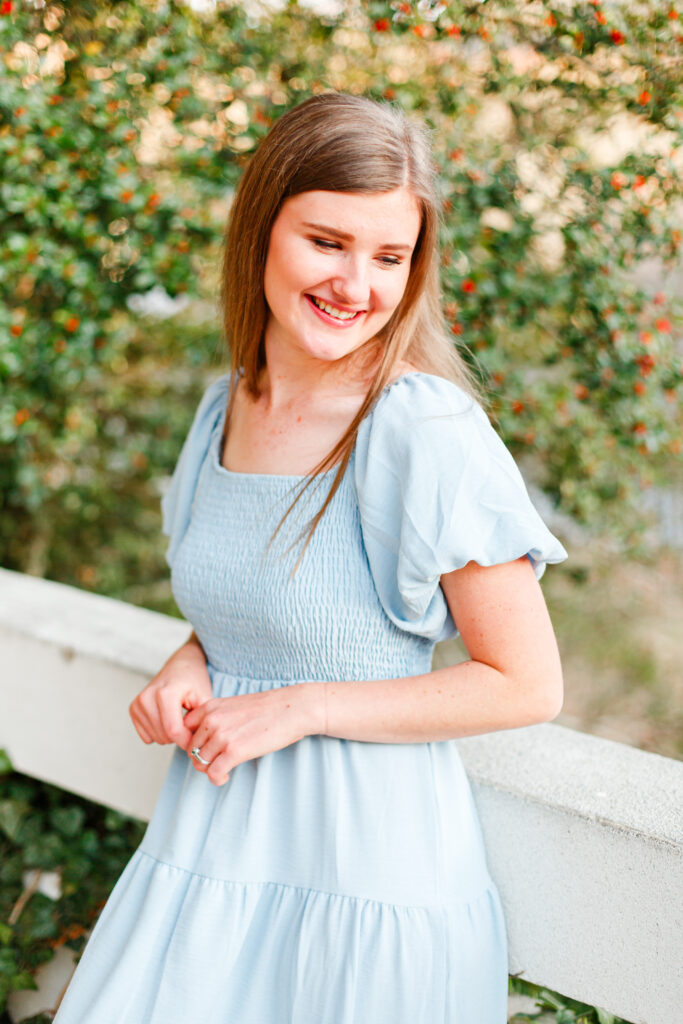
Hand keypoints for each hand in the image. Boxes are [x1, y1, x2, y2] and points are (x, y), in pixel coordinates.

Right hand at [129, 635, 212, 748]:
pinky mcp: (133, 709)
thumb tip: (194, 746)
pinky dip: (159, 732)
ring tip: (179, 718)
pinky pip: (147, 736)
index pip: (174, 731)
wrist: (181, 666)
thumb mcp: (204, 698)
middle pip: (164, 736)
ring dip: (170, 734)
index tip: (198, 741)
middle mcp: (147, 697)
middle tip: (190, 723)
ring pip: (156, 738)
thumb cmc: (194, 681)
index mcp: (165, 693)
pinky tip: (167, 718)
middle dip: (180, 736)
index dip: (187, 741)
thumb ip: (200, 722)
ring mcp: (138, 703)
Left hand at [184, 682, 322, 785]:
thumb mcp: (234, 706)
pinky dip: (217, 778)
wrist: (292, 708)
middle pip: (191, 749)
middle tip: (215, 762)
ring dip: (209, 770)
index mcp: (210, 707)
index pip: (184, 730)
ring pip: (199, 763)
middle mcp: (211, 720)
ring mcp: (222, 736)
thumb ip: (216, 718)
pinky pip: (213, 773)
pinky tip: (225, 776)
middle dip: (201, 759)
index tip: (205, 748)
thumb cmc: (268, 709)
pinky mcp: (234, 751)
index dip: (193, 742)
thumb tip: (205, 741)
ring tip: (222, 770)